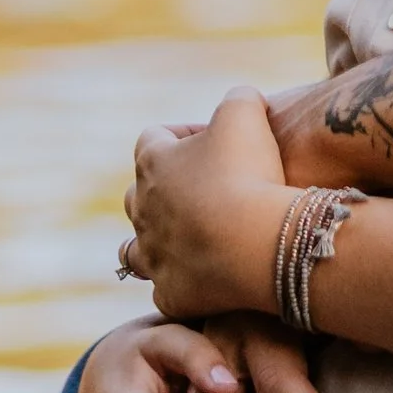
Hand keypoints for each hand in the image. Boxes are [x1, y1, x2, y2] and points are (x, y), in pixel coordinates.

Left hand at [121, 89, 293, 322]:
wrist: (258, 244)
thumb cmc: (249, 174)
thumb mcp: (247, 113)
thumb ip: (238, 99)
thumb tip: (241, 100)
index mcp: (153, 163)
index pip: (154, 138)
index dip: (185, 134)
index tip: (219, 139)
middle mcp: (143, 210)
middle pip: (139, 194)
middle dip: (168, 189)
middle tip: (209, 189)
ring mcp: (153, 256)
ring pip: (135, 248)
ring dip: (155, 240)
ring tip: (187, 238)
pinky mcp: (171, 293)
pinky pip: (166, 287)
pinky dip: (183, 279)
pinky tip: (206, 274)